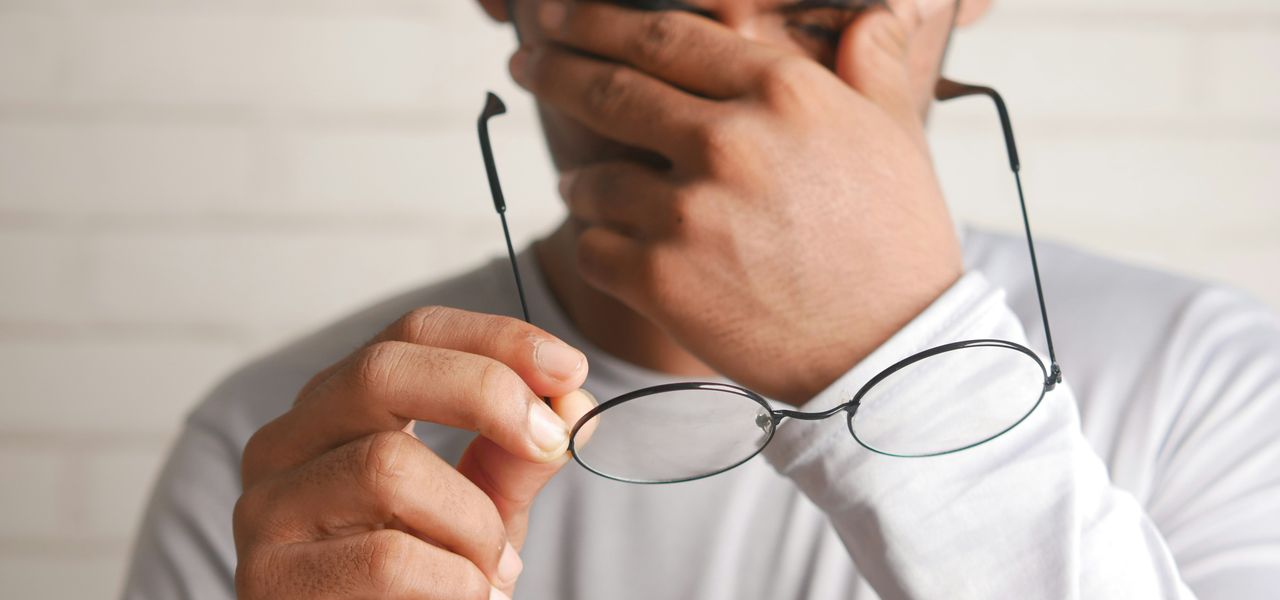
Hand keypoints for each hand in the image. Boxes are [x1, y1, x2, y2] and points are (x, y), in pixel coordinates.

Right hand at [233, 307, 593, 598]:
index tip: (569, 370)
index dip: (497, 339)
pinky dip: (456, 582)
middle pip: (381, 370)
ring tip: (496, 571)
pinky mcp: (268, 578)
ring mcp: (266, 507)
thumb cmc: (426, 584)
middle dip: (486, 394)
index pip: (412, 333)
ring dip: (474, 523)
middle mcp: (286, 442)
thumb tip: (571, 404)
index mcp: (339, 408)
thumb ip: (519, 457)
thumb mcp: (482, 509)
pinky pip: (388, 557)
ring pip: (386, 466)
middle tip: (550, 443)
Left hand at [509, 0, 962, 403]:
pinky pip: (591, 248)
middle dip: (553, 70)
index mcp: (780, 92)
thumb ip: (872, 63)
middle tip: (527, 63)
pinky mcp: (661, 280)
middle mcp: (727, 142)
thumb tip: (878, 11)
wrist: (890, 353)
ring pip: (589, 179)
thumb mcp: (896, 135)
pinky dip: (595, 246)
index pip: (662, 34)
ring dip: (579, 181)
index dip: (596, 19)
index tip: (558, 15)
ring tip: (585, 188)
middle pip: (607, 90)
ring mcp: (688, 213)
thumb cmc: (896, 242)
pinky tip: (613, 249)